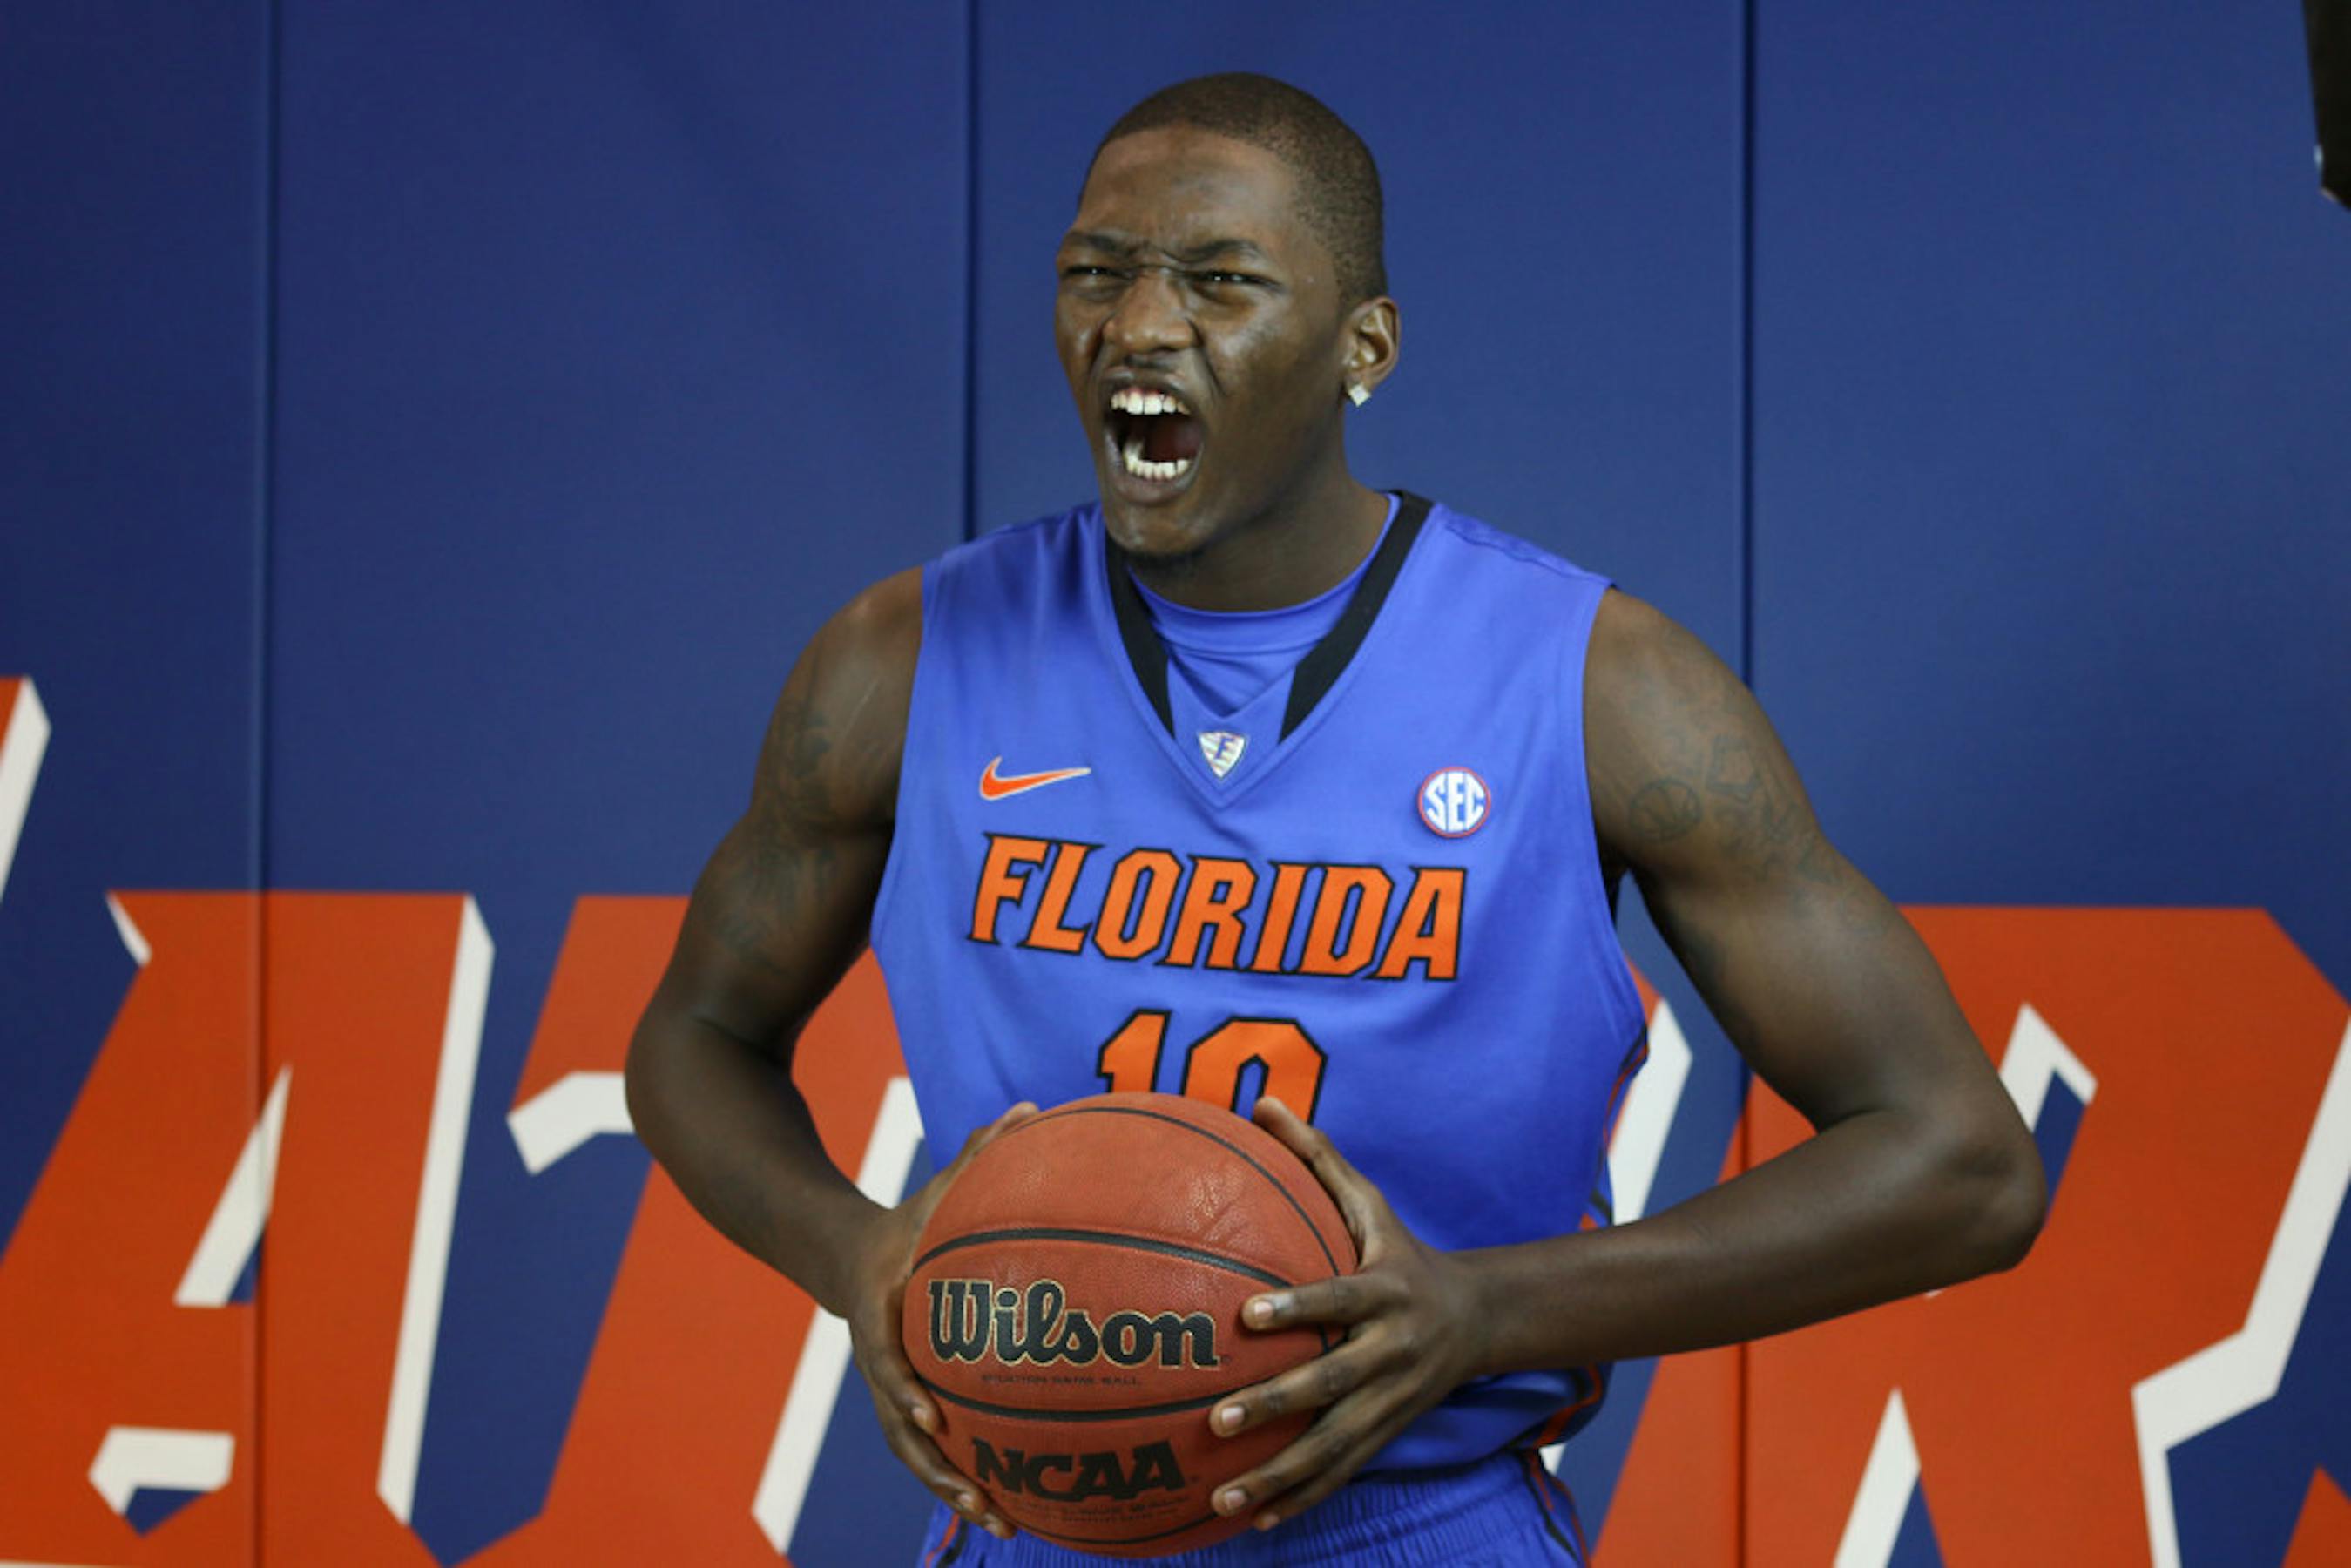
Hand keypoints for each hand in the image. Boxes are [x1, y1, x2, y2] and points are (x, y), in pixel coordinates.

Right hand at [842, 1099, 1037, 1541]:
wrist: (849, 1257)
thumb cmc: (909, 1221)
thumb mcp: (936, 1188)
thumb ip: (981, 1153)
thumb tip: (1031, 1107)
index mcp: (882, 1314)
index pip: (887, 1360)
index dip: (906, 1389)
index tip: (935, 1413)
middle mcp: (883, 1363)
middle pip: (900, 1429)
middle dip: (937, 1469)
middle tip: (979, 1499)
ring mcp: (892, 1390)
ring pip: (915, 1453)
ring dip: (952, 1490)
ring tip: (1000, 1525)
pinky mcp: (910, 1403)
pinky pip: (935, 1448)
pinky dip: (963, 1478)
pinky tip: (1011, 1507)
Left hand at [1206, 1097, 1492, 1531]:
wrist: (1479, 1319)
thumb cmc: (1401, 1252)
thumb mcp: (1370, 1203)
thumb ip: (1315, 1157)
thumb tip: (1260, 1102)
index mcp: (1386, 1291)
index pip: (1339, 1299)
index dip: (1298, 1307)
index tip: (1247, 1316)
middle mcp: (1392, 1352)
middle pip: (1334, 1385)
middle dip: (1278, 1405)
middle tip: (1218, 1419)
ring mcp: (1392, 1402)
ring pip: (1334, 1447)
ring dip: (1279, 1475)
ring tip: (1222, 1496)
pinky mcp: (1386, 1435)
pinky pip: (1340, 1475)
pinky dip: (1299, 1500)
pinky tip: (1252, 1521)